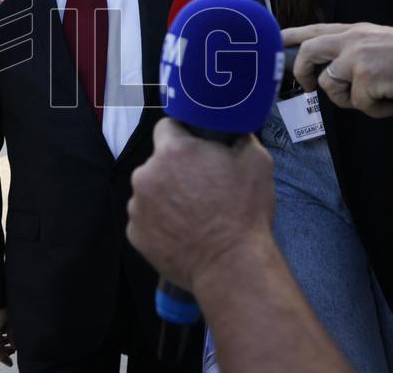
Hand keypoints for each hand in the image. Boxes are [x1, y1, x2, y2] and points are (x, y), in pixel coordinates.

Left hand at [126, 119, 275, 290]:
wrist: (231, 265)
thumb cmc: (244, 214)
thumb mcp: (257, 162)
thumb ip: (240, 137)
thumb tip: (234, 131)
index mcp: (173, 151)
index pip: (166, 127)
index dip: (182, 135)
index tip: (194, 148)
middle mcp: (146, 174)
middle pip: (157, 162)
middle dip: (175, 169)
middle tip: (200, 186)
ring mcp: (137, 206)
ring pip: (149, 191)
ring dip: (165, 196)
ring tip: (192, 214)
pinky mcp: (135, 233)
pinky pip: (145, 219)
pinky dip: (159, 222)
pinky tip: (182, 232)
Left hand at [283, 23, 392, 117]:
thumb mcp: (383, 44)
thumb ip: (356, 51)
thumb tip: (333, 72)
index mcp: (356, 31)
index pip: (314, 30)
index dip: (290, 36)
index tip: (273, 42)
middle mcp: (352, 39)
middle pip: (307, 53)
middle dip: (302, 75)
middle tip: (308, 89)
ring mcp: (358, 57)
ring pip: (329, 86)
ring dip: (350, 101)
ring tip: (378, 99)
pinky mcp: (368, 77)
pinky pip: (358, 105)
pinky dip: (377, 111)